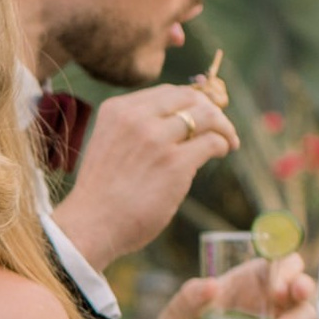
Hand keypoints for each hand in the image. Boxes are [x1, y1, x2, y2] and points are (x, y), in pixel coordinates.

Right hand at [56, 73, 237, 274]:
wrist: (90, 226)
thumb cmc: (101, 194)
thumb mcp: (110, 145)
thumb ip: (135, 130)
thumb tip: (179, 122)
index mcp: (117, 110)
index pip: (167, 92)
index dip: (191, 100)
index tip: (203, 113)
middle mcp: (136, 118)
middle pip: (190, 98)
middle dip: (211, 110)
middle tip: (220, 127)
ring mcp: (156, 139)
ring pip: (207, 115)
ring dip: (223, 126)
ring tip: (228, 141)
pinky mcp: (175, 163)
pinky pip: (212, 142)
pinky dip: (223, 144)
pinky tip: (222, 152)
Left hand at [129, 251, 309, 318]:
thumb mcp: (178, 311)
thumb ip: (191, 296)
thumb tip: (210, 286)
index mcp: (249, 280)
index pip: (281, 263)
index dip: (287, 269)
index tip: (278, 287)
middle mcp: (268, 300)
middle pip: (301, 289)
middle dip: (303, 293)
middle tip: (291, 302)